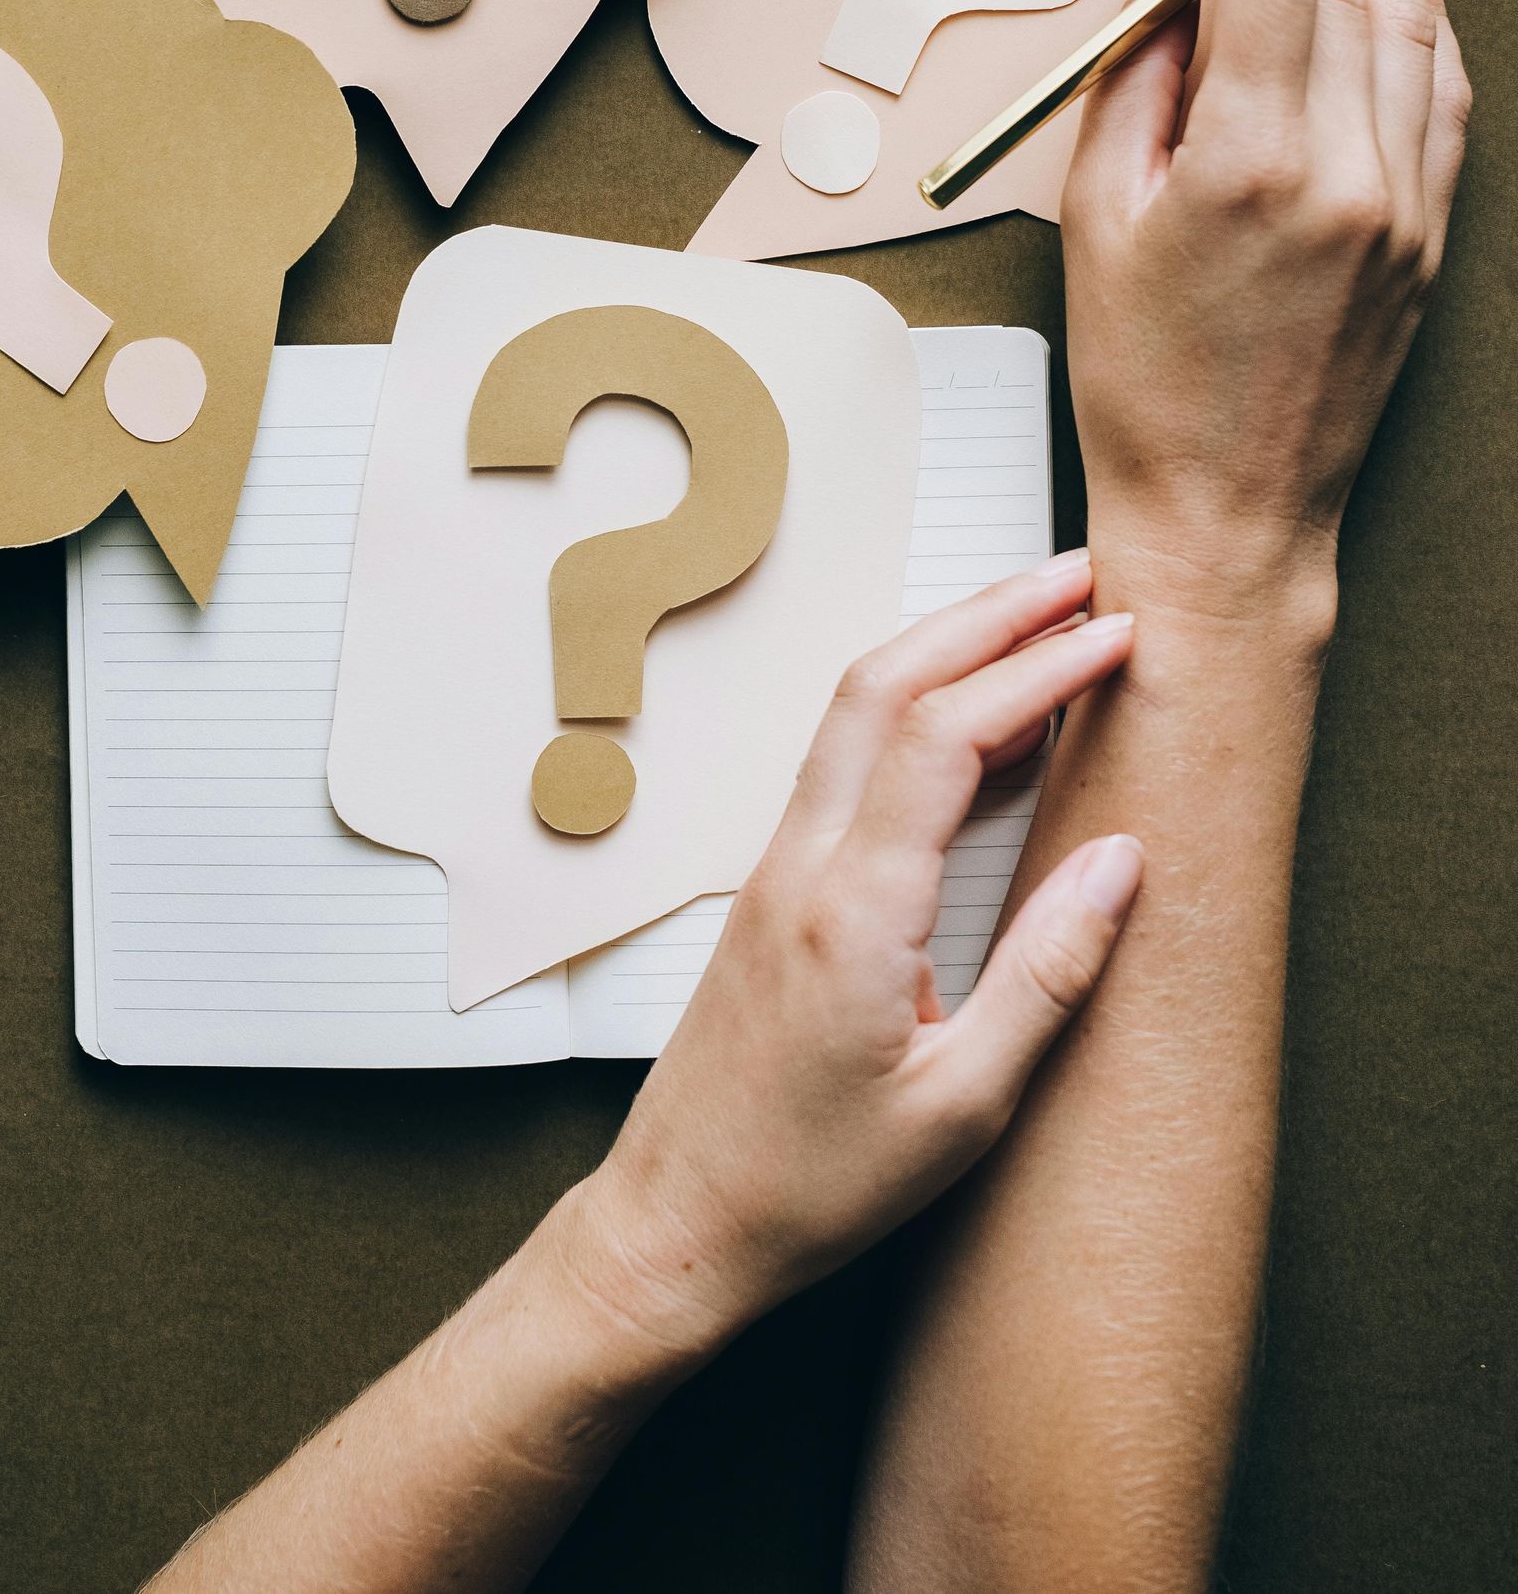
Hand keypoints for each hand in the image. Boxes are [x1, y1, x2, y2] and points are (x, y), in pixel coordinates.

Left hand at [554, 556, 1140, 1358]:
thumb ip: (1049, 975)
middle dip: (988, 614)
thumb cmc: (814, 1186)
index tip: (1119, 635)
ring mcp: (778, 867)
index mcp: (854, 910)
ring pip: (857, 710)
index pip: (945, 734)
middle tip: (1080, 578)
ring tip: (1043, 624)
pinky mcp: (775, 887)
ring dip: (948, 648)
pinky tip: (984, 732)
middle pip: (887, 682)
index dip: (1037, 668)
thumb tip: (1123, 860)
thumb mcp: (964, 1108)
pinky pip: (848, 763)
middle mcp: (803, 863)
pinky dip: (919, 713)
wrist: (678, 1223)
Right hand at [1061, 0, 1470, 645]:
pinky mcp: (1432, 238)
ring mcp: (1405, 207)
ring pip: (1413, 26)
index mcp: (1249, 164)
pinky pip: (1446, 95)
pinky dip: (1427, 16)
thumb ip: (1136, 71)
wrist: (1227, 512)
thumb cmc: (1141, 379)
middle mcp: (1347, 175)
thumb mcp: (1097, 214)